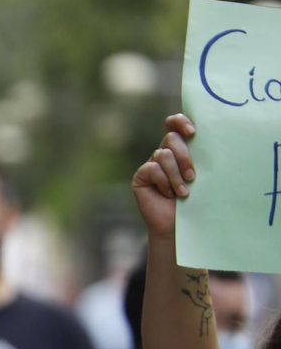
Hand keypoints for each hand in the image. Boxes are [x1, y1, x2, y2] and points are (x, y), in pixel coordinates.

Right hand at [130, 114, 196, 239]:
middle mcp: (164, 154)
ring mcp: (151, 165)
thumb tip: (208, 139)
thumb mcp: (202, 176)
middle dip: (184, 156)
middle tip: (193, 176)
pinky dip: (164, 182)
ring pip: (163, 155)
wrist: (179, 226)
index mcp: (180, 149)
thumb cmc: (196, 201)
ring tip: (184, 191)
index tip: (193, 132)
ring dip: (176, 174)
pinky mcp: (140, 177)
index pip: (174, 124)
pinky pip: (152, 169)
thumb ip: (200, 157)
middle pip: (171, 138)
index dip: (180, 122)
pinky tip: (168, 194)